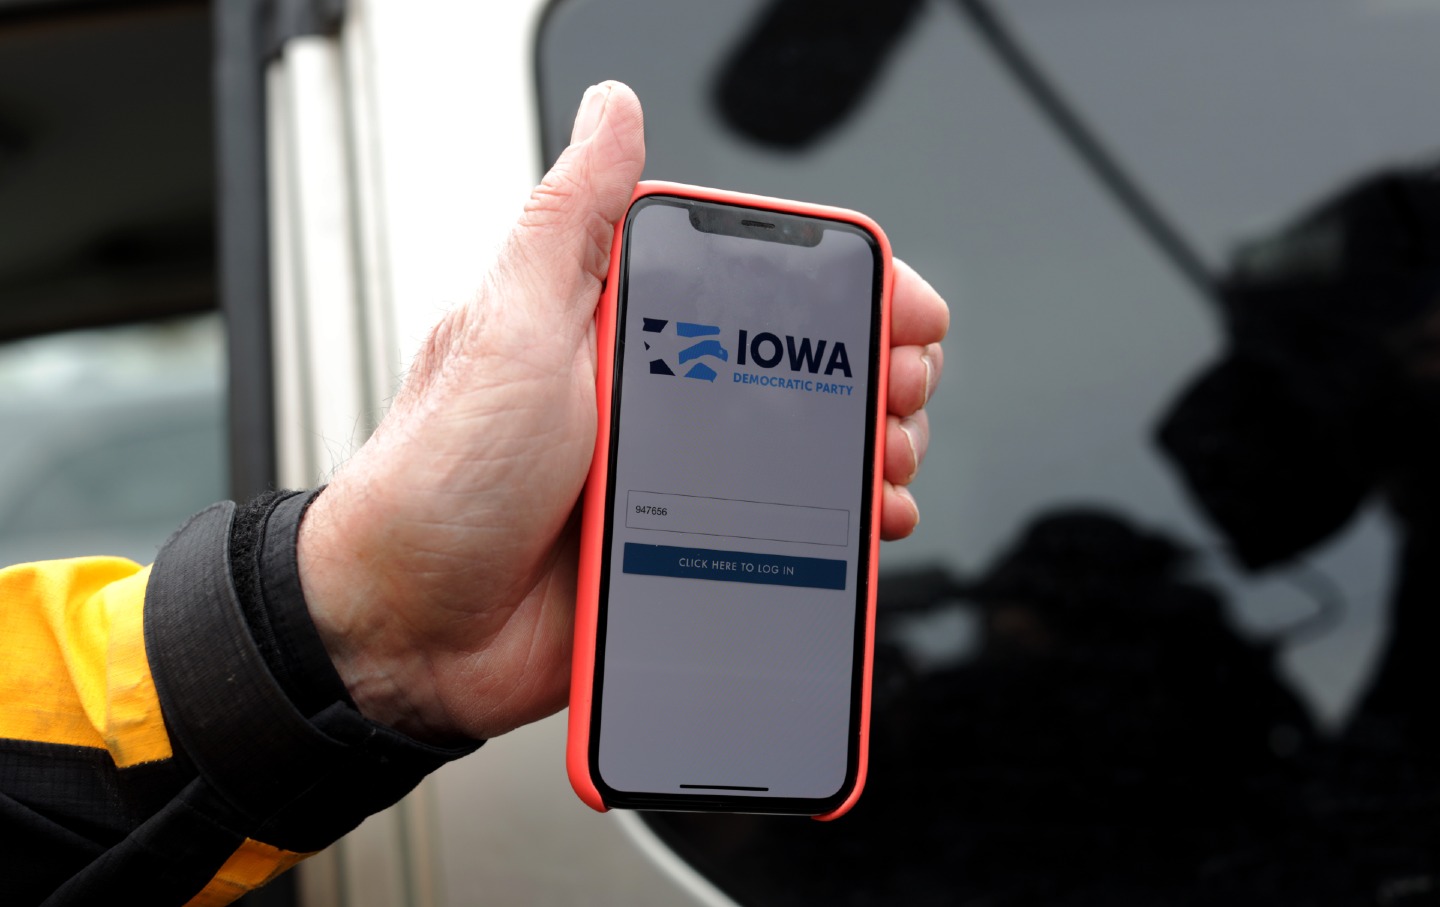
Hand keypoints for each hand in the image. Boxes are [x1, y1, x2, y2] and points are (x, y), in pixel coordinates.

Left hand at [297, 81, 947, 742]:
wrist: (410, 630)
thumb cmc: (440, 475)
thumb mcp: (509, 325)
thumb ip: (571, 221)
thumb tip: (613, 112)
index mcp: (626, 330)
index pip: (765, 285)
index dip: (847, 289)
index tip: (899, 307)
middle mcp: (662, 397)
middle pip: (810, 367)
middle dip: (880, 371)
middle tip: (900, 393)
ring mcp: (681, 478)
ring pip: (812, 449)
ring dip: (872, 448)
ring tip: (886, 462)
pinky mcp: (689, 551)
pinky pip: (789, 533)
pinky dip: (840, 526)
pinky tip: (864, 523)